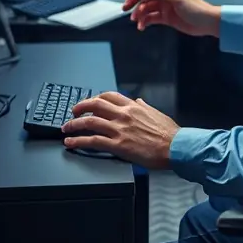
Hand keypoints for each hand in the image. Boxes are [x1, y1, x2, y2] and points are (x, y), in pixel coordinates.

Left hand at [62, 91, 180, 168]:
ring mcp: (120, 129)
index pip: (108, 96)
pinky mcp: (118, 145)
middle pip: (95, 105)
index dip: (95, 98)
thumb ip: (143, 107)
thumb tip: (138, 101)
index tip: (89, 103)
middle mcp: (124, 114)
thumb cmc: (169, 134)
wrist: (176, 147)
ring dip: (74, 125)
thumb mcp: (156, 113)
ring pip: (90, 122)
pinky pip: (93, 141)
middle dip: (80, 107)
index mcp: (133, 106)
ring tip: (67, 128)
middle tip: (73, 113)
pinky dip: (79, 140)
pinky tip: (71, 142)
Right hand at [123, 0, 220, 36]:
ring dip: (141, 16)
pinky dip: (146, 22)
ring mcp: (166, 8)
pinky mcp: (167, 18)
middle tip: (128, 14)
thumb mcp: (178, 0)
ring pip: (148, 10)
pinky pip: (153, 18)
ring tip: (138, 24)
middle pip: (146, 0)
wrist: (207, 23)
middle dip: (136, 7)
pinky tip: (142, 27)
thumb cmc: (196, 9)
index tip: (127, 4)